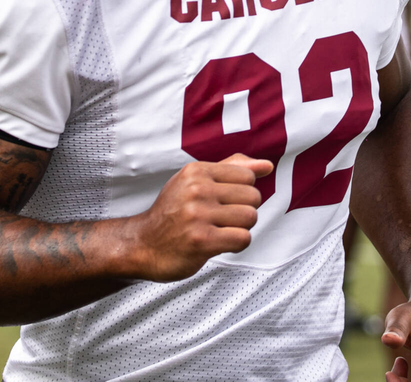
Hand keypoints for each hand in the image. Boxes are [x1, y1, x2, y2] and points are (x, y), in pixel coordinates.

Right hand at [126, 154, 272, 281]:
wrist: (143, 244)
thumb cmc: (174, 212)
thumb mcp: (195, 181)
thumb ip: (232, 169)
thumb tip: (267, 165)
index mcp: (197, 171)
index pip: (248, 175)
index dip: (242, 191)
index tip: (223, 201)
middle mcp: (197, 189)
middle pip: (253, 197)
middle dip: (244, 211)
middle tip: (221, 219)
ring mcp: (198, 215)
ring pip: (250, 217)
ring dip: (241, 228)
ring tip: (220, 230)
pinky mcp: (201, 240)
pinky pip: (243, 238)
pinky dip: (236, 244)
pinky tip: (219, 243)